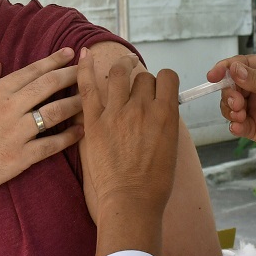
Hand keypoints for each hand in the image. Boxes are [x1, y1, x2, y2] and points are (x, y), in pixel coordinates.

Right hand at [0, 47, 84, 201]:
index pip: (32, 71)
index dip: (53, 60)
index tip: (70, 53)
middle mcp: (9, 108)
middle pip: (48, 86)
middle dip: (72, 75)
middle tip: (90, 70)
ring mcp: (15, 133)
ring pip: (54, 113)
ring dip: (75, 104)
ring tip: (92, 99)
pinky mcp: (18, 158)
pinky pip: (50, 145)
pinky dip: (68, 137)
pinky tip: (81, 132)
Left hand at [77, 50, 180, 229]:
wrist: (131, 200)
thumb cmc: (155, 182)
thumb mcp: (171, 146)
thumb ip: (165, 122)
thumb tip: (159, 108)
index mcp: (166, 113)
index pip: (168, 78)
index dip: (163, 81)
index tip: (159, 88)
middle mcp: (143, 107)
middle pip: (143, 78)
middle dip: (142, 82)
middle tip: (137, 92)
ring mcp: (117, 112)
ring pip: (119, 74)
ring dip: (121, 67)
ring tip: (121, 67)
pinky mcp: (94, 122)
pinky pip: (89, 87)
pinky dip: (86, 68)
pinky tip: (84, 54)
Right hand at [207, 55, 255, 177]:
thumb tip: (234, 69)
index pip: (241, 65)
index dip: (225, 69)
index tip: (213, 75)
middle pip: (232, 86)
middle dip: (229, 93)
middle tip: (236, 102)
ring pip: (231, 105)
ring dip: (230, 109)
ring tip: (239, 114)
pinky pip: (238, 124)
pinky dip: (234, 124)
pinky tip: (239, 126)